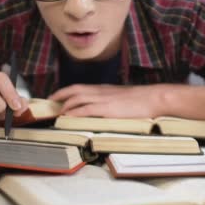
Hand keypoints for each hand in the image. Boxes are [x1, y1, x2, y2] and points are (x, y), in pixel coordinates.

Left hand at [48, 84, 164, 117]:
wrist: (154, 98)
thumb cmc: (143, 100)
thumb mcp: (123, 98)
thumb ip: (111, 101)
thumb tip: (104, 110)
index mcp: (104, 89)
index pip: (80, 87)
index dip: (66, 91)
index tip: (56, 97)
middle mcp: (101, 91)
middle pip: (75, 90)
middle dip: (60, 96)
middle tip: (49, 103)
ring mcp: (104, 99)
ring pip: (78, 98)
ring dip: (65, 106)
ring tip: (57, 113)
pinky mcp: (108, 108)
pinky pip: (86, 109)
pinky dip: (75, 112)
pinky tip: (68, 117)